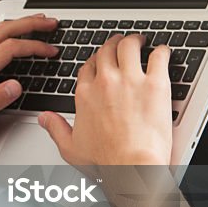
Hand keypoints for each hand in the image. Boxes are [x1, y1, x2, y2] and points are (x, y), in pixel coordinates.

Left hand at [0, 14, 58, 151]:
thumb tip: (16, 86)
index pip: (9, 49)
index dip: (34, 47)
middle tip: (50, 22)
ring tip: (36, 24)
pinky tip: (12, 40)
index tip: (51, 51)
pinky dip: (5, 36)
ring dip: (17, 26)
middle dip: (29, 23)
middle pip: (2, 31)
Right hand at [39, 34, 172, 165]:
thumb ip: (56, 129)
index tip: (102, 62)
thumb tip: (44, 119)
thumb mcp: (71, 147)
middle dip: (114, 44)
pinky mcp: (155, 83)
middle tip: (121, 43)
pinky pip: (159, 56)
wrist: (132, 165)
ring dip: (135, 40)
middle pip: (107, 50)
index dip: (96, 61)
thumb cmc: (106, 160)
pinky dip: (162, 51)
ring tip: (140, 41)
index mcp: (86, 94)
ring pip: (130, 46)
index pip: (88, 66)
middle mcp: (105, 82)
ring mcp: (130, 80)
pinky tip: (162, 52)